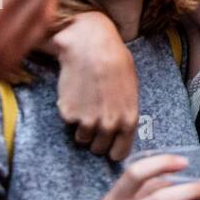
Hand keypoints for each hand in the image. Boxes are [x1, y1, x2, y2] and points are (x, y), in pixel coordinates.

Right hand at [54, 12, 138, 160]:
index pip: (120, 153)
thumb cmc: (115, 63)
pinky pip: (69, 123)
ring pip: (82, 138)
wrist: (91, 47)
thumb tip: (120, 130)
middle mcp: (109, 124)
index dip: (113, 150)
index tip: (109, 146)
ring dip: (82, 127)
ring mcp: (87, 121)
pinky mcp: (69, 114)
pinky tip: (76, 95)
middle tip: (94, 120)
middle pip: (98, 149)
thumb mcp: (131, 90)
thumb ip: (125, 113)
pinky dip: (70, 113)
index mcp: (128, 119)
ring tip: (86, 105)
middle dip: (97, 138)